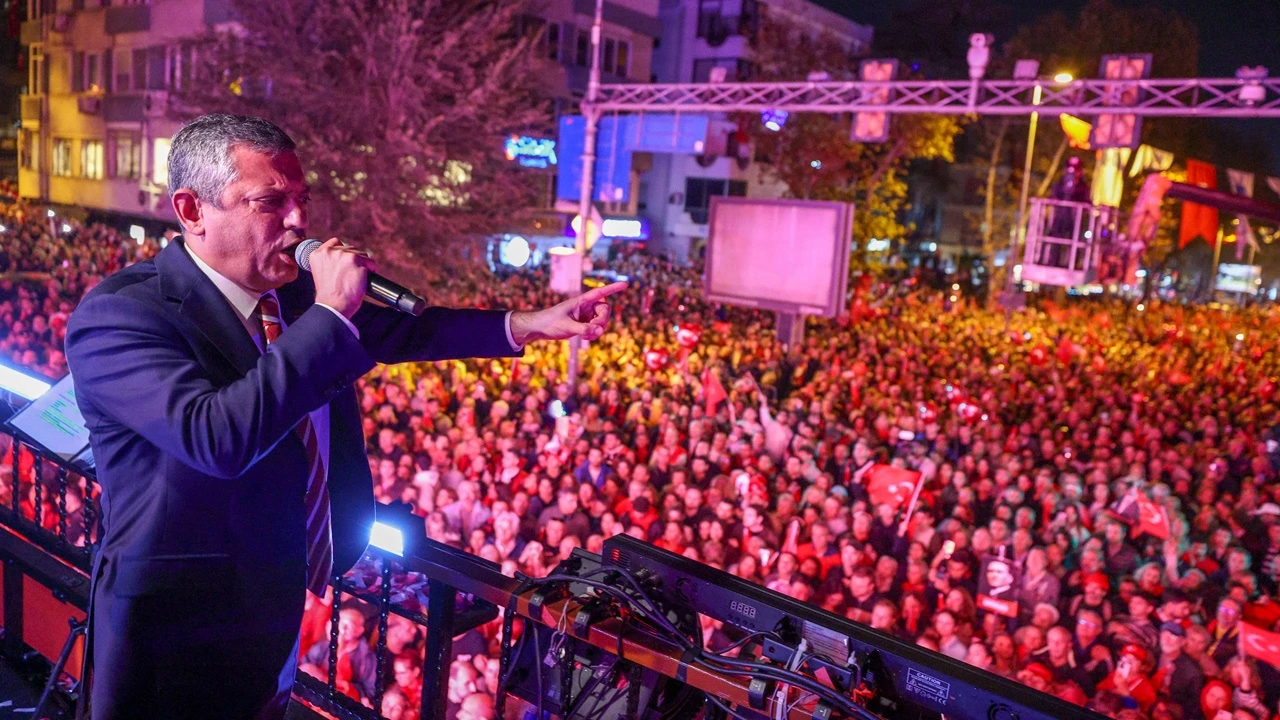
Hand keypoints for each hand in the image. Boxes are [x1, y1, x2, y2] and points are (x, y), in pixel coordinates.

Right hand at [309, 238, 375, 318]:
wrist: (334, 306)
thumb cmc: (329, 295)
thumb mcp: (322, 273)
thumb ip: (330, 261)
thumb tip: (344, 256)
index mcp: (318, 254)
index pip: (335, 243)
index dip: (343, 252)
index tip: (345, 263)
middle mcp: (329, 251)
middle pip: (350, 248)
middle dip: (354, 260)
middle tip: (351, 275)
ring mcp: (343, 254)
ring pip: (361, 254)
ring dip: (362, 265)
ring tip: (356, 279)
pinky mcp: (356, 259)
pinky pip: (370, 262)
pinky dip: (371, 270)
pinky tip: (364, 279)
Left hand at [509, 281, 626, 344]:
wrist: (539, 328)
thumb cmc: (550, 323)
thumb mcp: (566, 327)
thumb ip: (583, 330)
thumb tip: (599, 332)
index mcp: (581, 301)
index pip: (600, 292)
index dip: (613, 288)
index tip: (626, 284)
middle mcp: (585, 306)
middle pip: (605, 309)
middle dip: (602, 320)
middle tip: (593, 329)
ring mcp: (585, 315)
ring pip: (602, 320)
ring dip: (598, 329)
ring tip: (586, 336)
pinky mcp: (584, 324)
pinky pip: (597, 328)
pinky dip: (594, 334)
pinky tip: (586, 338)